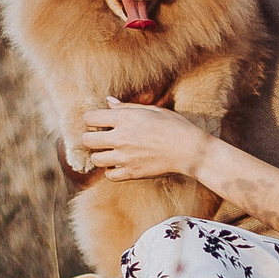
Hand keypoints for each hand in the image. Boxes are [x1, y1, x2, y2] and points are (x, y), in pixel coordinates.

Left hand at [78, 100, 213, 181]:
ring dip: (100, 155)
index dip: (91, 119)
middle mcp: (121, 138)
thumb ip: (127, 107)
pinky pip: (109, 175)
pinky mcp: (132, 173)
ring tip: (110, 152)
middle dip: (91, 138)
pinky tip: (119, 164)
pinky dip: (111, 171)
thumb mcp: (152, 110)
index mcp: (125, 119)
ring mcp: (125, 157)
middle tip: (100, 138)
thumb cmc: (175, 126)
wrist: (190, 150)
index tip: (98, 122)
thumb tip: (108, 102)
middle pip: (88, 140)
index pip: (90, 118)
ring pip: (96, 159)